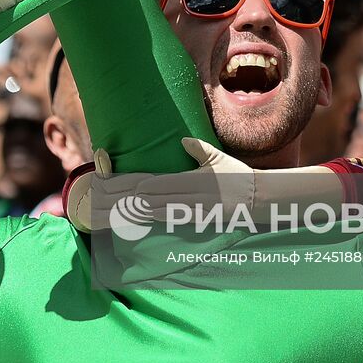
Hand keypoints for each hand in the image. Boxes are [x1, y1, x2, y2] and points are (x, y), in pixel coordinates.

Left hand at [67, 138, 258, 231]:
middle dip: (125, 199)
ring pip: (156, 212)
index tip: (115, 184)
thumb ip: (199, 149)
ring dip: (132, 212)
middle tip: (102, 200)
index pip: (156, 181)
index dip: (134, 183)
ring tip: (111, 212)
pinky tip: (137, 222)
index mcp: (191, 178)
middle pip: (150, 197)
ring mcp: (192, 211)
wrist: (259, 199)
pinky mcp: (197, 222)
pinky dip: (151, 222)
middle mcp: (189, 195)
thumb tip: (183, 140)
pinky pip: (170, 222)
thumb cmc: (238, 176)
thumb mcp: (218, 159)